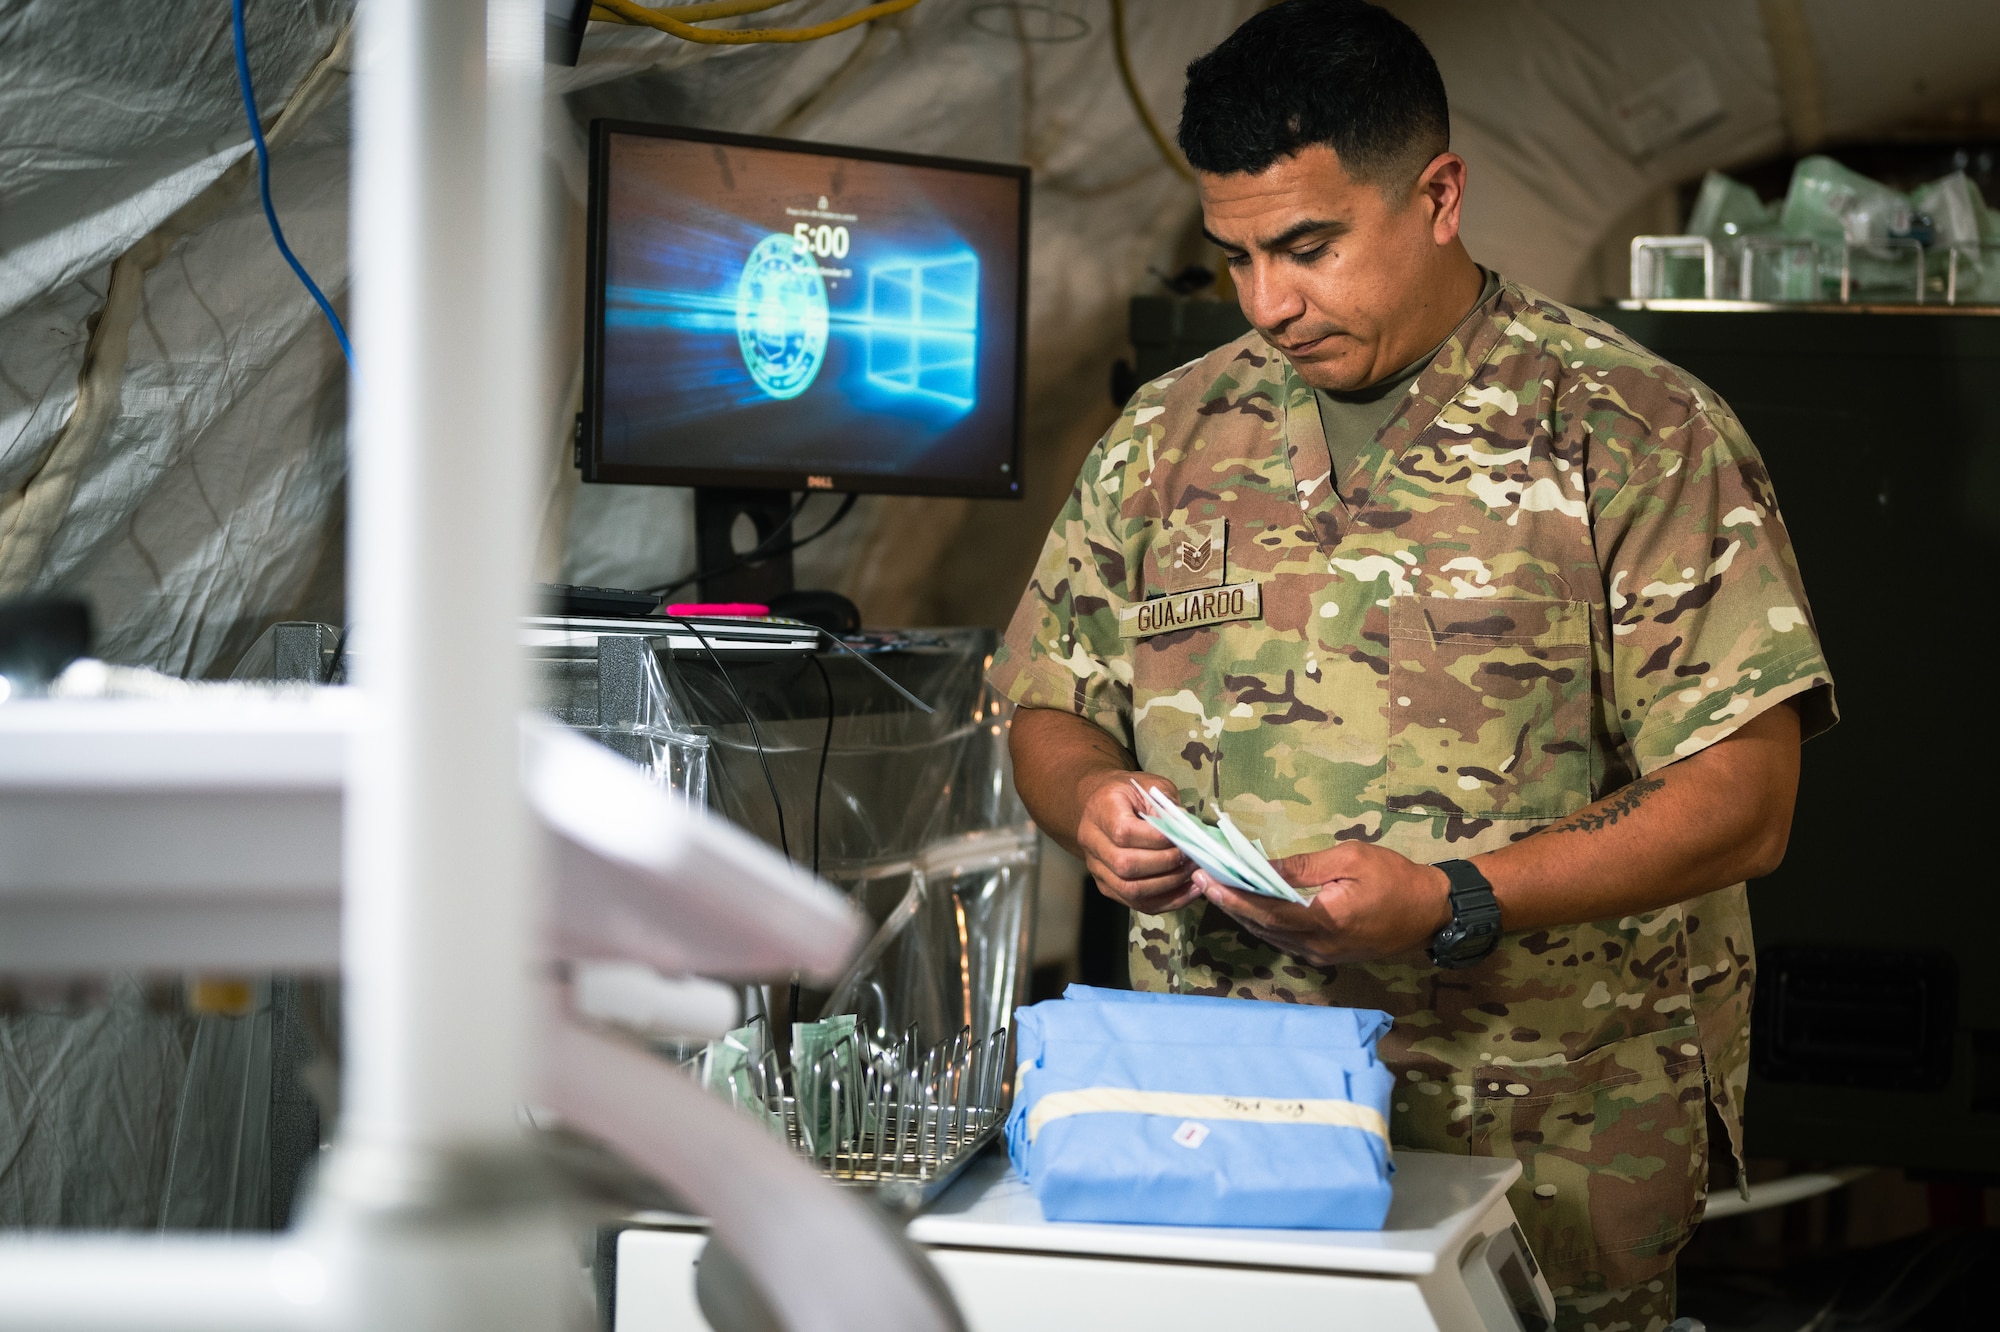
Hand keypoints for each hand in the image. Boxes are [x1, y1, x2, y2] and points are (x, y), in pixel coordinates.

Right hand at [1076, 771, 1199, 914]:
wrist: (1101, 806)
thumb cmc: (1129, 794)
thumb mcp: (1150, 787)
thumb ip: (1167, 806)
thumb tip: (1187, 829)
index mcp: (1101, 810)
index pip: (1125, 833)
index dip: (1157, 839)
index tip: (1182, 836)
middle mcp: (1092, 841)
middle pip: (1125, 865)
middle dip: (1165, 864)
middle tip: (1191, 856)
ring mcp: (1097, 868)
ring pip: (1130, 890)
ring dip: (1169, 885)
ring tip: (1192, 872)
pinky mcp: (1107, 886)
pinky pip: (1137, 903)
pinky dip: (1167, 901)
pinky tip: (1189, 890)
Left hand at [1193, 842, 1454, 965]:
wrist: (1431, 912)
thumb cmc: (1395, 878)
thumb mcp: (1350, 859)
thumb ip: (1304, 867)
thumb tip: (1264, 868)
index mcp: (1325, 921)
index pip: (1267, 911)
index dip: (1234, 897)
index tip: (1208, 878)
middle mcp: (1318, 946)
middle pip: (1263, 927)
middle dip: (1231, 904)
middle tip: (1203, 880)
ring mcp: (1322, 955)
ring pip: (1272, 936)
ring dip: (1244, 914)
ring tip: (1218, 888)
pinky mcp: (1327, 956)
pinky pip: (1286, 940)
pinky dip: (1265, 922)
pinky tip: (1250, 904)